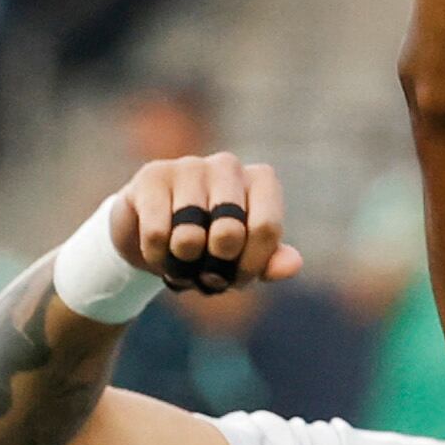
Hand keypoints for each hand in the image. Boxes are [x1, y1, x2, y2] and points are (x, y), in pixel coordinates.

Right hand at [109, 153, 301, 295]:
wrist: (156, 237)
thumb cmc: (210, 246)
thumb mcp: (242, 259)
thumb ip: (270, 262)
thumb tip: (292, 266)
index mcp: (261, 181)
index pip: (266, 229)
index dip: (248, 265)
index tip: (235, 278)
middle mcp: (228, 166)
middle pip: (229, 232)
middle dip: (215, 266)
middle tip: (204, 273)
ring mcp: (189, 166)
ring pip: (188, 236)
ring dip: (183, 264)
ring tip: (180, 261)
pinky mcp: (152, 175)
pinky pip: (157, 234)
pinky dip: (157, 256)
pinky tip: (157, 251)